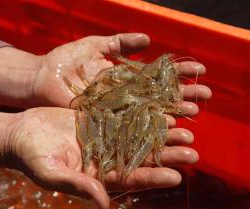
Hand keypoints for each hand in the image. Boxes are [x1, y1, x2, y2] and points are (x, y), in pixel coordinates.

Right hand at [6, 107, 199, 208]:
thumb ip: (79, 186)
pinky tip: (165, 112)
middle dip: (168, 156)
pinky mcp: (102, 120)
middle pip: (143, 158)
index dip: (154, 178)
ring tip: (188, 131)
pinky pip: (129, 117)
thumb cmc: (33, 157)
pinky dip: (146, 116)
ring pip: (141, 137)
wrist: (23, 132)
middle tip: (193, 153)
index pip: (132, 179)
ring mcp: (107, 137)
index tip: (176, 177)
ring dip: (164, 135)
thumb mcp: (53, 173)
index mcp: (100, 175)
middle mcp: (109, 157)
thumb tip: (105, 203)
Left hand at [32, 33, 211, 112]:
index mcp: (126, 77)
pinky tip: (169, 125)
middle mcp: (127, 95)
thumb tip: (149, 40)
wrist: (41, 79)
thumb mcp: (94, 45)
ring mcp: (118, 111)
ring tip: (195, 113)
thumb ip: (121, 44)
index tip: (201, 70)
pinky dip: (150, 126)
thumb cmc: (65, 61)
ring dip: (174, 112)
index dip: (180, 73)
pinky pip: (131, 126)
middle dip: (185, 94)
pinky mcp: (106, 124)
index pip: (160, 75)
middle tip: (207, 95)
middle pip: (161, 95)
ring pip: (152, 112)